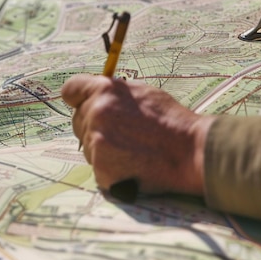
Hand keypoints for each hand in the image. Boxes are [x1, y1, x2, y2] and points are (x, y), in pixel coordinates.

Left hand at [62, 74, 213, 196]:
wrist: (189, 151)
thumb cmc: (171, 120)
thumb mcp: (143, 92)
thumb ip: (115, 92)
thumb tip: (98, 94)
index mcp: (105, 91)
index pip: (71, 90)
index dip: (77, 97)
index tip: (82, 103)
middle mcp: (96, 114)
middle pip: (77, 120)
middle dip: (92, 124)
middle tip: (121, 132)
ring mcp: (97, 143)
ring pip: (87, 145)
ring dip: (103, 147)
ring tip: (132, 149)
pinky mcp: (101, 169)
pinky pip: (97, 167)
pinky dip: (111, 168)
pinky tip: (132, 164)